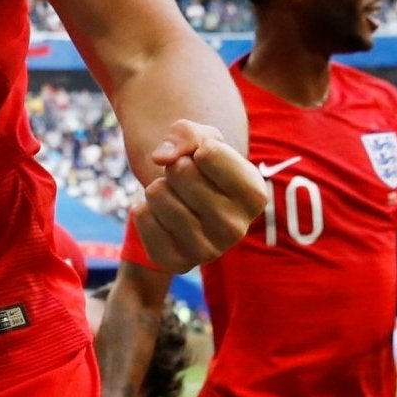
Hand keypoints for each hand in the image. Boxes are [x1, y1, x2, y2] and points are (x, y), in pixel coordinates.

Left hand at [129, 120, 268, 272]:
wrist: (185, 207)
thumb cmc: (201, 167)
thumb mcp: (202, 139)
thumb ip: (187, 133)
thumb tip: (161, 157)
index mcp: (255, 195)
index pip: (207, 152)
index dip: (196, 148)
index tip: (203, 161)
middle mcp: (237, 229)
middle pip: (180, 170)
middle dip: (174, 167)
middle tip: (185, 181)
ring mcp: (208, 251)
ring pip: (156, 193)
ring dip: (158, 188)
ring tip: (174, 198)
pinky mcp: (177, 262)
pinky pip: (141, 217)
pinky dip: (143, 209)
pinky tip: (162, 217)